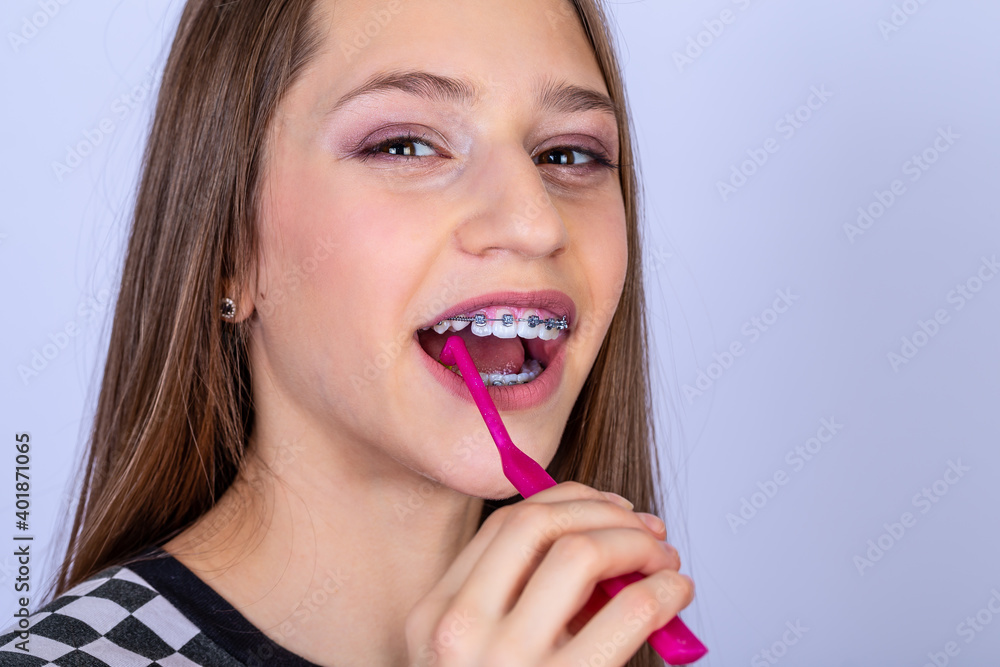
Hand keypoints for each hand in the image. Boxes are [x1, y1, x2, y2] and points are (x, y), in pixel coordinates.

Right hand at [404, 481, 693, 666]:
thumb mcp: (480, 656)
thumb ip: (523, 602)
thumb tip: (604, 544)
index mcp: (437, 615)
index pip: (506, 525)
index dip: (569, 501)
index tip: (606, 508)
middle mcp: (460, 631)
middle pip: (539, 525)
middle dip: (605, 512)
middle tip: (645, 528)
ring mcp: (507, 663)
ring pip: (580, 555)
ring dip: (636, 543)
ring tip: (664, 559)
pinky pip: (626, 613)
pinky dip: (662, 590)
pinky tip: (674, 594)